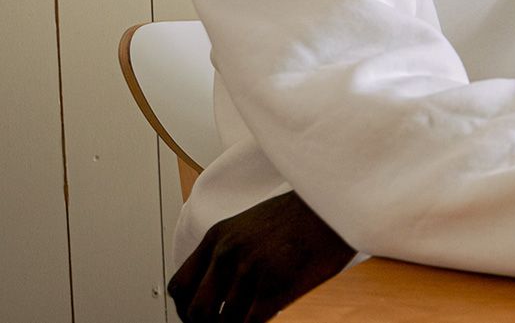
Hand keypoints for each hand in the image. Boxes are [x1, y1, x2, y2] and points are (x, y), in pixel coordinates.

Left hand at [168, 190, 356, 322]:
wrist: (335, 203)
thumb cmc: (300, 214)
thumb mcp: (250, 224)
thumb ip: (227, 251)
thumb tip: (218, 287)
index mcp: (217, 237)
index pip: (179, 287)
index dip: (184, 310)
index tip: (195, 318)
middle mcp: (228, 254)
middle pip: (197, 311)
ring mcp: (251, 270)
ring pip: (225, 321)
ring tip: (247, 321)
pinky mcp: (276, 285)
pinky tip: (267, 319)